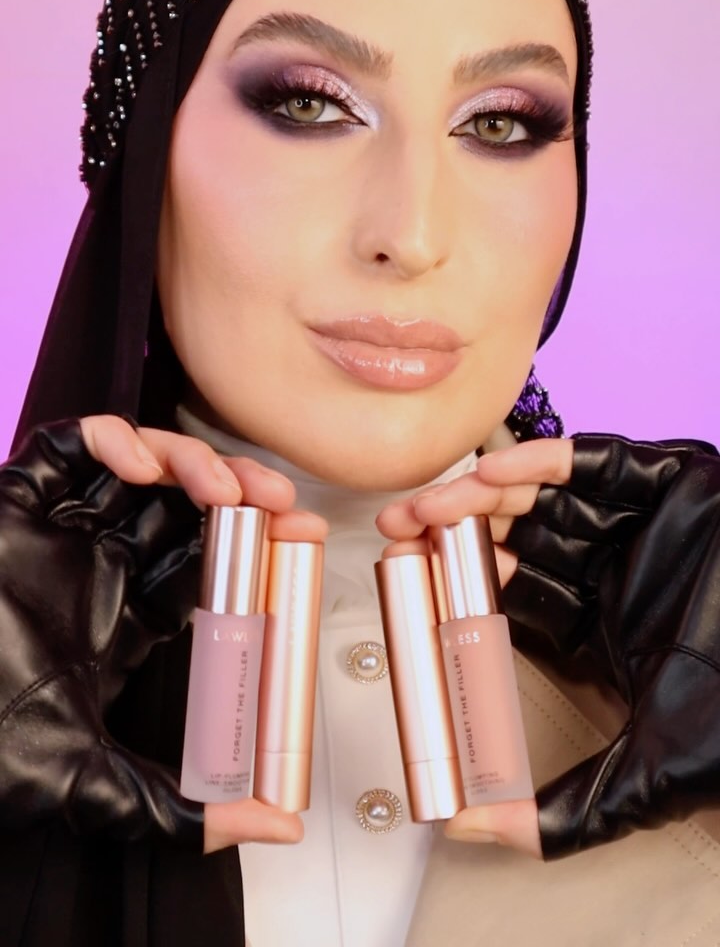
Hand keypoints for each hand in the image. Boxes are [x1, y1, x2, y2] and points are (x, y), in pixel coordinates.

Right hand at [0, 416, 326, 852]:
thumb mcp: (97, 784)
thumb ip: (184, 811)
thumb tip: (275, 827)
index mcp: (127, 617)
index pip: (208, 565)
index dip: (258, 545)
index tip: (301, 535)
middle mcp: (100, 565)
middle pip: (185, 506)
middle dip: (237, 491)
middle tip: (276, 499)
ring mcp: (61, 528)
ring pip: (141, 466)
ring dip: (189, 460)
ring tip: (221, 485)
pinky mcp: (17, 499)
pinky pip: (68, 445)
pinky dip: (111, 437)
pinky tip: (139, 463)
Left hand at [377, 433, 719, 859]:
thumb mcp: (642, 776)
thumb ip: (561, 813)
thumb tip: (470, 827)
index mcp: (597, 624)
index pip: (507, 593)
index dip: (450, 581)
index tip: (402, 576)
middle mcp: (611, 567)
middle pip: (513, 535)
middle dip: (451, 527)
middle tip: (399, 526)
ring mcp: (637, 521)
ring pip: (542, 494)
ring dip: (482, 492)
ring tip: (432, 501)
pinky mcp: (670, 479)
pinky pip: (593, 459)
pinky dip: (541, 460)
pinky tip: (496, 474)